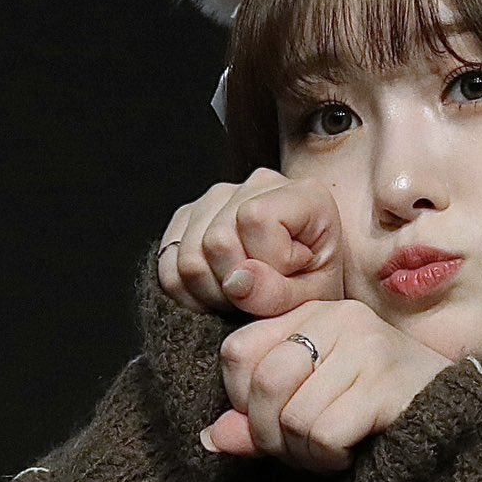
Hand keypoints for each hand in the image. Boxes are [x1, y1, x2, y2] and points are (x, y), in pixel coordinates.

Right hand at [156, 168, 343, 317]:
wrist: (306, 280)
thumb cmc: (314, 283)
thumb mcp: (312, 297)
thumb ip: (278, 293)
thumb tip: (236, 282)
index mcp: (302, 193)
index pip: (255, 218)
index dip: (267, 262)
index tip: (289, 276)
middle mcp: (257, 185)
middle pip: (215, 240)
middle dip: (235, 286)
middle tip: (260, 295)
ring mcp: (218, 197)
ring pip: (187, 256)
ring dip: (211, 292)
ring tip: (242, 295)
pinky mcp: (189, 218)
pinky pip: (167, 264)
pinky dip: (187, 292)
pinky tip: (218, 293)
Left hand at [203, 300, 455, 470]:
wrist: (455, 418)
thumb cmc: (373, 410)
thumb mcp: (308, 404)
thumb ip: (257, 417)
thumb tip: (210, 439)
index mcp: (313, 313)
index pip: (237, 351)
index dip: (240, 400)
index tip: (271, 423)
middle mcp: (339, 318)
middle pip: (263, 383)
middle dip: (270, 434)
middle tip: (301, 450)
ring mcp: (367, 347)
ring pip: (294, 415)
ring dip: (304, 452)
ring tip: (331, 452)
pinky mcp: (387, 382)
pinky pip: (325, 433)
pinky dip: (329, 457)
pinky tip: (352, 452)